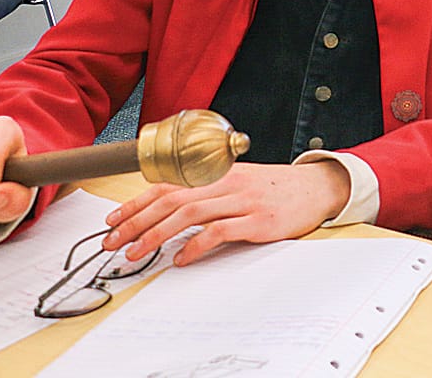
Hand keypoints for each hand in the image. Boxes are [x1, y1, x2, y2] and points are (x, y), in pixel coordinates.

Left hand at [102, 160, 350, 266]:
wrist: (319, 188)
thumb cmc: (276, 188)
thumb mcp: (239, 182)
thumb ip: (209, 191)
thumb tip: (169, 210)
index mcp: (218, 173)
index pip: (168, 184)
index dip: (136, 202)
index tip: (112, 220)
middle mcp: (227, 183)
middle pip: (172, 199)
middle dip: (136, 221)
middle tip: (112, 242)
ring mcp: (243, 201)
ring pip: (190, 212)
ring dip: (156, 235)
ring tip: (136, 253)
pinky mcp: (259, 221)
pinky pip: (220, 231)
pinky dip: (196, 245)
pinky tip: (182, 258)